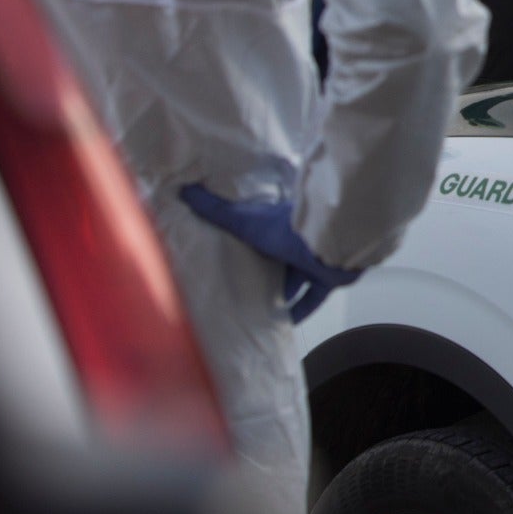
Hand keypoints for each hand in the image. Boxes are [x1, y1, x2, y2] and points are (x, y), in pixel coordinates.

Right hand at [180, 183, 360, 323]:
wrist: (327, 240)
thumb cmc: (285, 228)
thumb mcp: (245, 220)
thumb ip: (216, 210)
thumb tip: (184, 189)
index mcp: (277, 226)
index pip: (260, 235)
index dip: (248, 246)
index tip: (232, 258)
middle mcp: (296, 243)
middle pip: (278, 260)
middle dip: (264, 273)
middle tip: (242, 289)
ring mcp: (313, 261)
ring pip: (295, 280)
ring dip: (281, 294)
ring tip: (257, 310)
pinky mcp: (327, 280)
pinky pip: (312, 299)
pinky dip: (300, 311)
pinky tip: (284, 324)